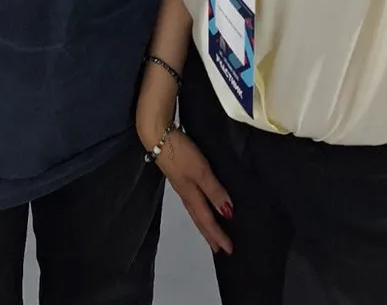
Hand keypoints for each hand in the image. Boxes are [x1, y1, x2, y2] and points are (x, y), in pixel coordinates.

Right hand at [149, 128, 232, 254]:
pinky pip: (192, 200)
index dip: (218, 235)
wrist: (157, 137)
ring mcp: (181, 185)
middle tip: (219, 248)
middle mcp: (186, 194)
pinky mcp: (178, 175)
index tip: (229, 250)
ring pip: (195, 210)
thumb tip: (228, 214)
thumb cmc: (181, 154)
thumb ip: (214, 191)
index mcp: (191, 195)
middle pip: (199, 219)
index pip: (207, 220)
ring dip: (204, 223)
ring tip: (211, 231)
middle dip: (209, 234)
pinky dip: (199, 208)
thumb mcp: (201, 171)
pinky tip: (200, 202)